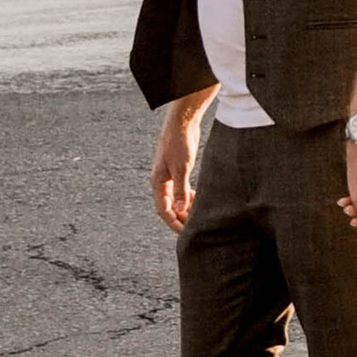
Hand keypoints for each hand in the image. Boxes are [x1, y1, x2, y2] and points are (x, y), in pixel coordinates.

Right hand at [151, 100, 206, 230]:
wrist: (182, 123)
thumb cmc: (178, 143)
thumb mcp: (181, 168)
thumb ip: (180, 190)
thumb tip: (180, 209)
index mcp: (158, 182)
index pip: (163, 209)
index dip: (173, 222)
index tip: (184, 233)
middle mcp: (162, 181)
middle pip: (169, 206)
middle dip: (180, 218)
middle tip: (194, 229)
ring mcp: (170, 176)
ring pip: (176, 199)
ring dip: (186, 208)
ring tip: (198, 217)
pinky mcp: (178, 171)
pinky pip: (182, 190)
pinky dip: (189, 197)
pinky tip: (199, 202)